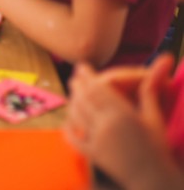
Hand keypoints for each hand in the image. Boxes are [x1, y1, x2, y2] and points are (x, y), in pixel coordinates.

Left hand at [65, 58, 182, 188]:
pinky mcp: (93, 155)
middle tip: (74, 76)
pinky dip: (69, 128)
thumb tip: (166, 58)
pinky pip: (74, 139)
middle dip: (78, 86)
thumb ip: (151, 88)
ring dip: (73, 102)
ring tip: (73, 93)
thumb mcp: (154, 117)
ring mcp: (98, 141)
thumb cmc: (158, 148)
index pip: (98, 88)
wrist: (154, 181)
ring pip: (77, 115)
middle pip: (85, 99)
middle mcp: (108, 125)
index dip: (87, 75)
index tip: (81, 65)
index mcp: (123, 114)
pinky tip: (68, 122)